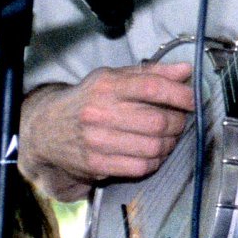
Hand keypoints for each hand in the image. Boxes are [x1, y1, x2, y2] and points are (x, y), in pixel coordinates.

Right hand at [19, 62, 193, 199]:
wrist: (46, 128)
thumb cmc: (89, 100)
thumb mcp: (114, 77)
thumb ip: (151, 73)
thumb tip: (186, 70)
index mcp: (107, 86)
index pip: (153, 87)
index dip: (180, 95)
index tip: (191, 100)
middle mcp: (100, 113)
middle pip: (158, 121)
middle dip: (178, 122)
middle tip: (179, 121)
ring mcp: (96, 141)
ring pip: (154, 147)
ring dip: (170, 144)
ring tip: (167, 137)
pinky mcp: (95, 164)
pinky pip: (141, 167)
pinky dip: (155, 161)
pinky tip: (152, 153)